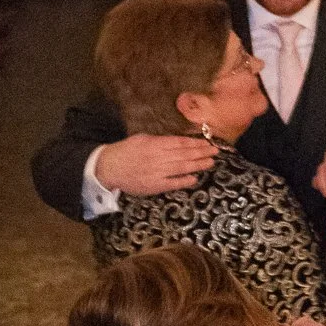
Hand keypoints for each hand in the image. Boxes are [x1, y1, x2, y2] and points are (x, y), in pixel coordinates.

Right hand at [93, 133, 216, 196]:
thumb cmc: (126, 151)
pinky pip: (172, 183)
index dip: (195, 143)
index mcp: (155, 144)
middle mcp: (158, 157)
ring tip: (210, 162)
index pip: (179, 143)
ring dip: (197, 165)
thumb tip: (176, 141)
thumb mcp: (141, 139)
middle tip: (215, 151)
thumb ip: (159, 140)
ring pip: (181, 167)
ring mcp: (157, 172)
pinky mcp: (154, 185)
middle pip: (184, 154)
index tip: (207, 142)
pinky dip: (184, 181)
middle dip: (201, 152)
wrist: (110, 167)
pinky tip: (195, 178)